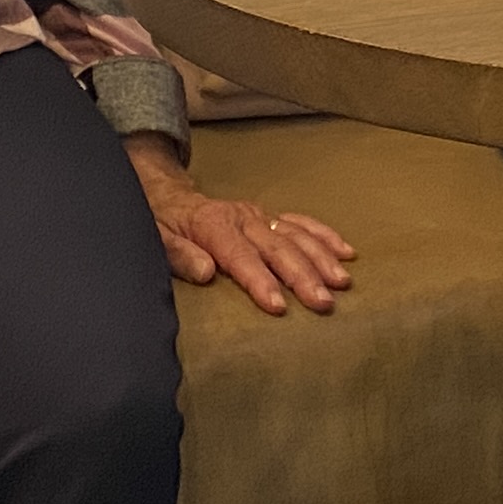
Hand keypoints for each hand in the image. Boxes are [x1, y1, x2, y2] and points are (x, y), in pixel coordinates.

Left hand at [128, 136, 354, 314]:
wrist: (169, 197)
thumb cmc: (162, 225)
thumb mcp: (156, 238)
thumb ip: (179, 256)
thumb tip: (206, 272)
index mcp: (213, 226)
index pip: (241, 257)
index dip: (260, 282)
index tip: (279, 306)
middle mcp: (243, 218)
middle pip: (277, 248)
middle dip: (303, 276)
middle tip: (324, 302)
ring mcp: (260, 216)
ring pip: (296, 236)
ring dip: (321, 259)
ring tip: (342, 282)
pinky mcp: (270, 217)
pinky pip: (302, 223)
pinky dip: (325, 236)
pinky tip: (346, 252)